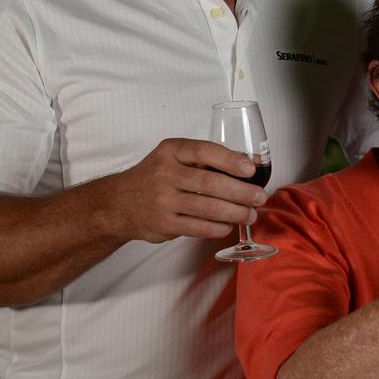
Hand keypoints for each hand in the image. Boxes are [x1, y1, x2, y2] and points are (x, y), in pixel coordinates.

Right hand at [91, 138, 267, 243]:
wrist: (118, 204)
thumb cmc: (156, 176)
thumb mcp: (173, 157)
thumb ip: (206, 159)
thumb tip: (251, 164)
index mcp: (171, 151)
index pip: (204, 151)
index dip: (230, 160)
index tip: (251, 169)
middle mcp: (165, 173)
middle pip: (210, 183)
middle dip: (241, 192)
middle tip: (260, 197)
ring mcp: (163, 200)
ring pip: (207, 208)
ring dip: (235, 213)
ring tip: (251, 215)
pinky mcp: (164, 224)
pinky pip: (198, 227)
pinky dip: (217, 227)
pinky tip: (228, 226)